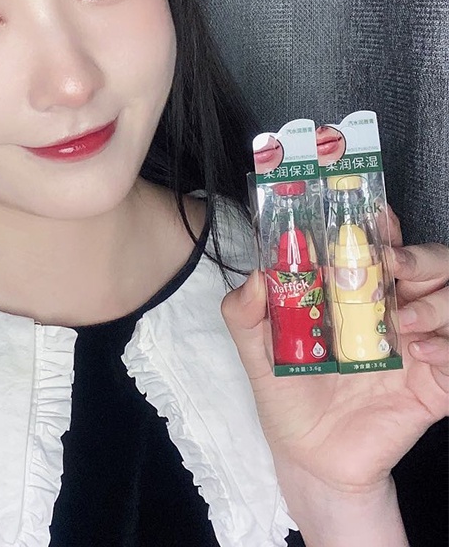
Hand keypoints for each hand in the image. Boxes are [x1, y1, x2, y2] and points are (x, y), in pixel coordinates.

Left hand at [221, 208, 447, 542]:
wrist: (308, 458)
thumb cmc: (286, 395)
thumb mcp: (254, 351)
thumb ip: (244, 312)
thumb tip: (256, 274)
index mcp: (351, 297)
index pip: (377, 249)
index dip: (381, 227)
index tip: (373, 215)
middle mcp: (389, 313)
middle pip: (430, 266)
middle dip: (420, 256)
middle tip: (394, 262)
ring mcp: (416, 348)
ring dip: (436, 300)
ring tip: (401, 321)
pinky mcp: (434, 387)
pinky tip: (420, 353)